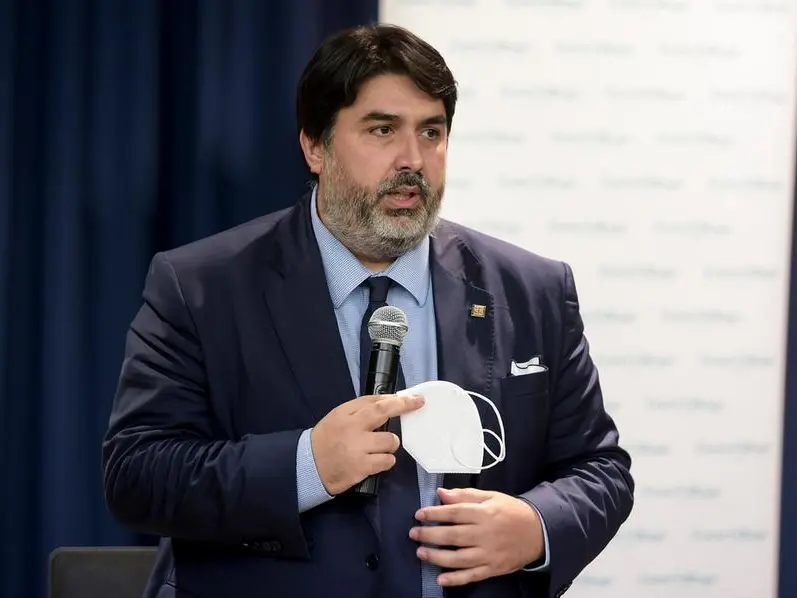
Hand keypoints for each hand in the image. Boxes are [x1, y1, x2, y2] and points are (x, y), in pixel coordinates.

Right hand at [311, 393, 424, 494]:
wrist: (308, 467)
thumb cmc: (326, 439)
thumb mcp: (338, 417)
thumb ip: (360, 409)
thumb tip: (389, 400)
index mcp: (345, 414)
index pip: (375, 401)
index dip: (397, 399)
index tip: (413, 397)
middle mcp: (352, 428)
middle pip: (384, 413)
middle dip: (404, 407)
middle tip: (417, 404)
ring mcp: (358, 449)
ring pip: (390, 441)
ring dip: (390, 444)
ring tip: (379, 447)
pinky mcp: (362, 468)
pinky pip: (387, 461)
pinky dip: (386, 460)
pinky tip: (378, 461)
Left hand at [410, 488, 543, 586]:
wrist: (538, 532)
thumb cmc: (511, 511)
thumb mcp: (491, 497)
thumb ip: (465, 495)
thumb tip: (441, 494)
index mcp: (484, 513)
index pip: (454, 513)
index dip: (435, 514)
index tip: (419, 514)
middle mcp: (485, 534)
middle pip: (453, 535)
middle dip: (430, 535)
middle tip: (414, 533)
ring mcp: (489, 554)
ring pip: (459, 558)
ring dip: (437, 556)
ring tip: (421, 553)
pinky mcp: (493, 569)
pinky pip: (472, 576)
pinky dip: (456, 579)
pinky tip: (440, 578)